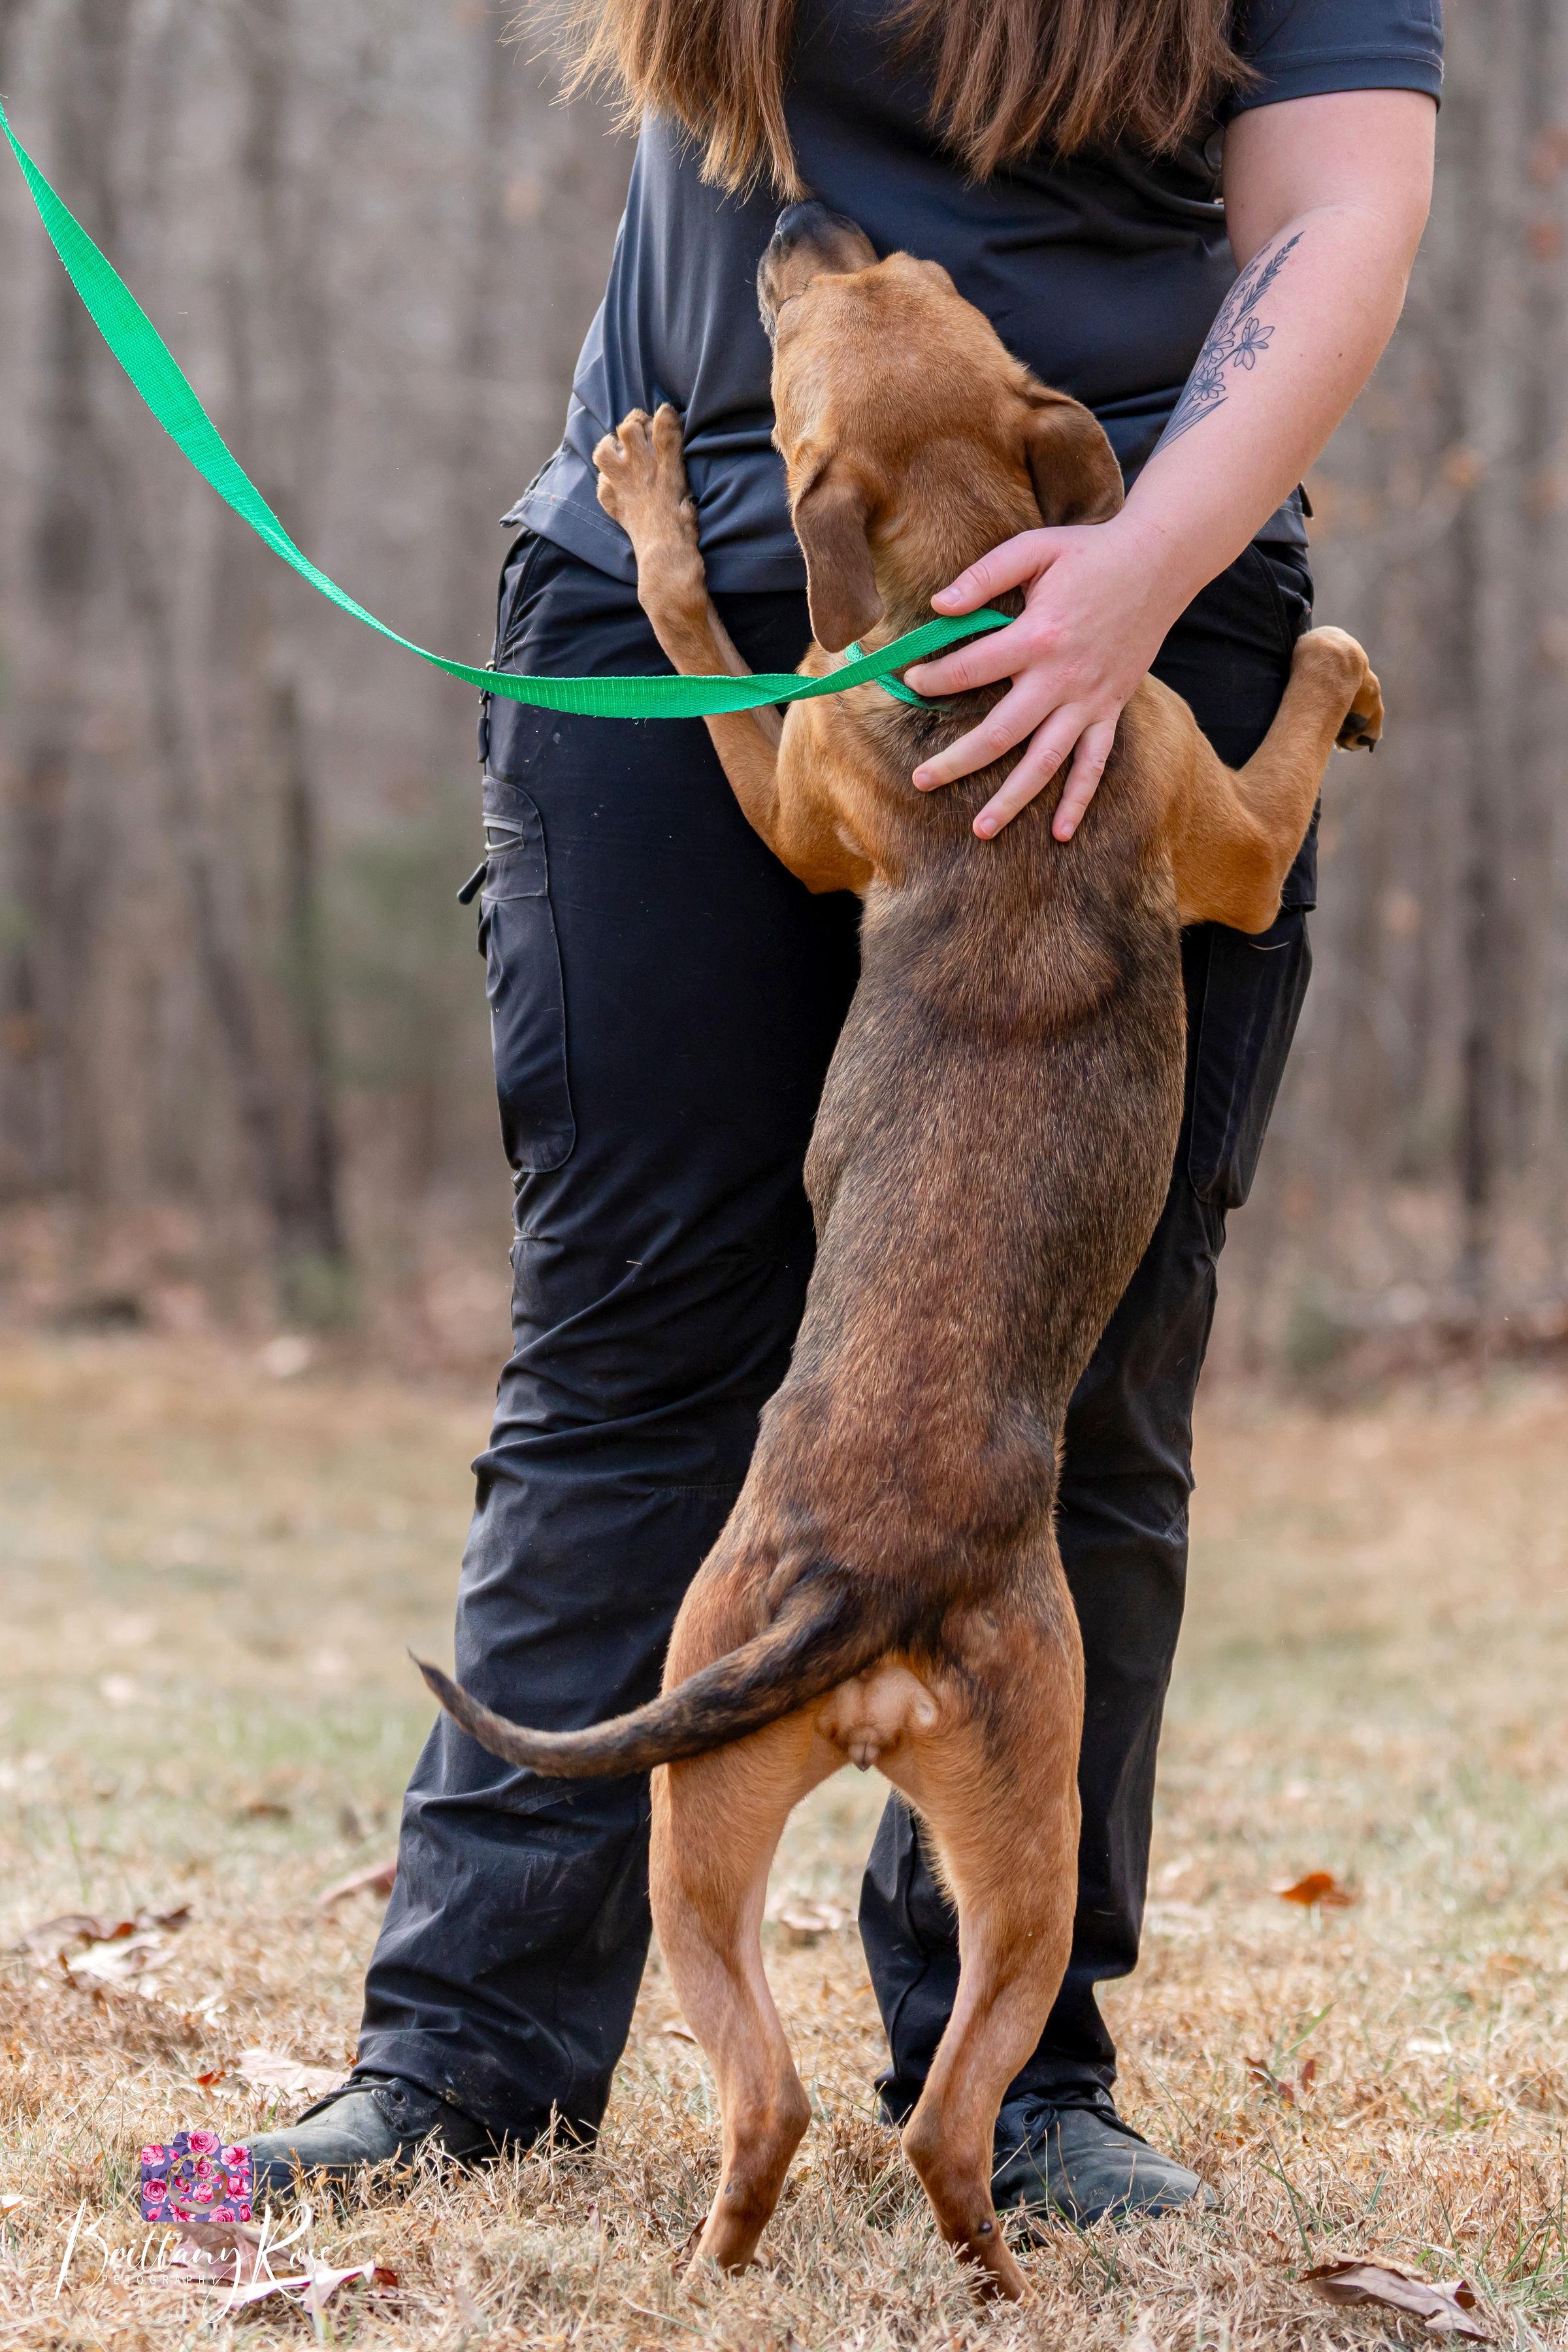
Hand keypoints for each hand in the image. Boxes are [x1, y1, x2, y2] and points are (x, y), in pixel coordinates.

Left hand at [903, 514, 1185, 839]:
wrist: (1160, 561)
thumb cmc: (1089, 553)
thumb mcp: (1033, 549)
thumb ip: (984, 575)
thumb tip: (938, 605)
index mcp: (1038, 636)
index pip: (971, 668)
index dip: (935, 679)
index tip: (911, 682)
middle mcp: (1062, 678)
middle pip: (1001, 733)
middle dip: (957, 761)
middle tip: (921, 781)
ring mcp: (1089, 700)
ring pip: (1046, 761)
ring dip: (1013, 799)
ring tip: (981, 829)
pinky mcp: (1111, 710)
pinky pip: (1095, 764)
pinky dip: (1079, 799)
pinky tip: (1061, 833)